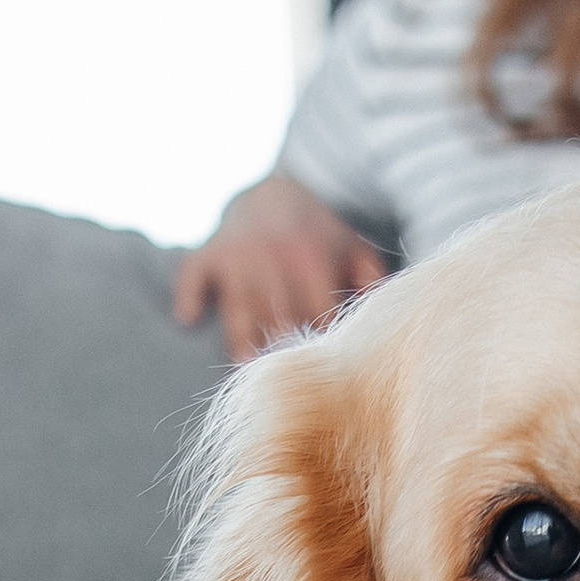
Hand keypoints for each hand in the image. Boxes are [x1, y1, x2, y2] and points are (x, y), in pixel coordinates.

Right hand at [174, 173, 387, 361]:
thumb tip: (390, 329)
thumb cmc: (320, 238)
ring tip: (250, 373)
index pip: (320, 318)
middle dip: (285, 356)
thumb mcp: (355, 253)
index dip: (324, 351)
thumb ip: (374, 287)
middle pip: (278, 322)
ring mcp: (238, 256)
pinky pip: (190, 279)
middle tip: (292, 387)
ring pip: (238, 314)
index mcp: (313, 259)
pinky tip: (189, 321)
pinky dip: (188, 299)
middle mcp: (274, 257)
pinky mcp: (207, 255)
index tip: (329, 378)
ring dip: (242, 347)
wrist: (272, 193)